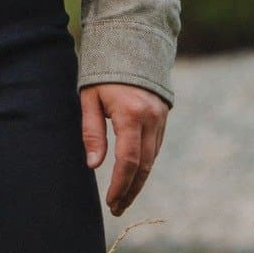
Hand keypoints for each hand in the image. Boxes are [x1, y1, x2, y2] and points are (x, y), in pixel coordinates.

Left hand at [80, 83, 168, 216]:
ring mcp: (160, 118)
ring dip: (139, 181)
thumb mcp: (89, 98)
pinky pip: (155, 147)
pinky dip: (145, 164)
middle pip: (144, 166)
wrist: (131, 43)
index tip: (111, 203)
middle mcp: (151, 119)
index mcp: (131, 114)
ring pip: (153, 158)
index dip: (120, 186)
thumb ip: (92, 132)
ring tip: (123, 198)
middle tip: (117, 209)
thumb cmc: (103, 72)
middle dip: (131, 190)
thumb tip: (94, 165)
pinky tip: (133, 175)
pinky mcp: (163, 116)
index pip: (128, 161)